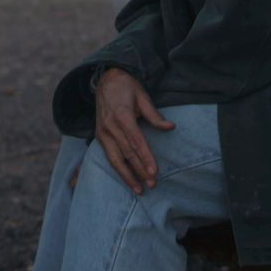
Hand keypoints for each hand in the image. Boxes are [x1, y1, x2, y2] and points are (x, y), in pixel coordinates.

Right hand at [95, 68, 174, 193]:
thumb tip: (170, 127)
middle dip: (140, 171)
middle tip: (152, 185)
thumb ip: (154, 114)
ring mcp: (103, 132)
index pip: (136, 142)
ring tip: (139, 190)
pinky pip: (109, 156)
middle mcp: (110, 127)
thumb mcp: (142, 95)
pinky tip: (127, 179)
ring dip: (127, 176)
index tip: (155, 172)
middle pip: (127, 153)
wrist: (105, 79)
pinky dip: (118, 169)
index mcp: (122, 116)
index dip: (146, 158)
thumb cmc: (126, 86)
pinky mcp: (100, 136)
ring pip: (115, 159)